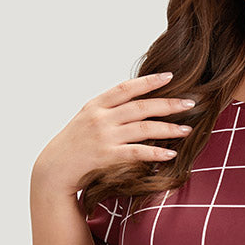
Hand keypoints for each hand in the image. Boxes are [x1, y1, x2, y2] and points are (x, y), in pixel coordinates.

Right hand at [32, 72, 195, 195]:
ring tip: (187, 130)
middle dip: (168, 104)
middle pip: (141, 107)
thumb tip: (137, 101)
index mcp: (96, 104)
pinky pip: (136, 153)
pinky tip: (171, 153)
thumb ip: (109, 110)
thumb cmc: (74, 143)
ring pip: (143, 128)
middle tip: (190, 103)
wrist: (54, 168)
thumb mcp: (87, 119)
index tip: (170, 77)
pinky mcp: (106, 157)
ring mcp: (103, 137)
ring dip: (168, 129)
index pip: (126, 88)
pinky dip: (155, 153)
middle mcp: (100, 118)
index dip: (149, 81)